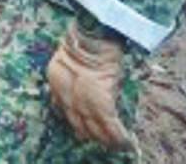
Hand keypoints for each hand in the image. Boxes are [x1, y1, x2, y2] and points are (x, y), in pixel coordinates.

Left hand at [47, 23, 136, 151]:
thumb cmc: (82, 45)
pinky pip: (111, 127)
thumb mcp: (65, 64)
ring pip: (94, 130)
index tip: (84, 129)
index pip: (67, 114)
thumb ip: (68, 80)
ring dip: (104, 138)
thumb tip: (79, 85)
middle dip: (89, 133)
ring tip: (113, 143)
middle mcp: (69, 102)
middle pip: (79, 126)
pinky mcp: (102, 105)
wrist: (89, 41)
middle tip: (98, 137)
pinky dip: (118, 136)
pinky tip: (125, 142)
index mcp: (59, 90)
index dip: (77, 123)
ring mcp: (85, 105)